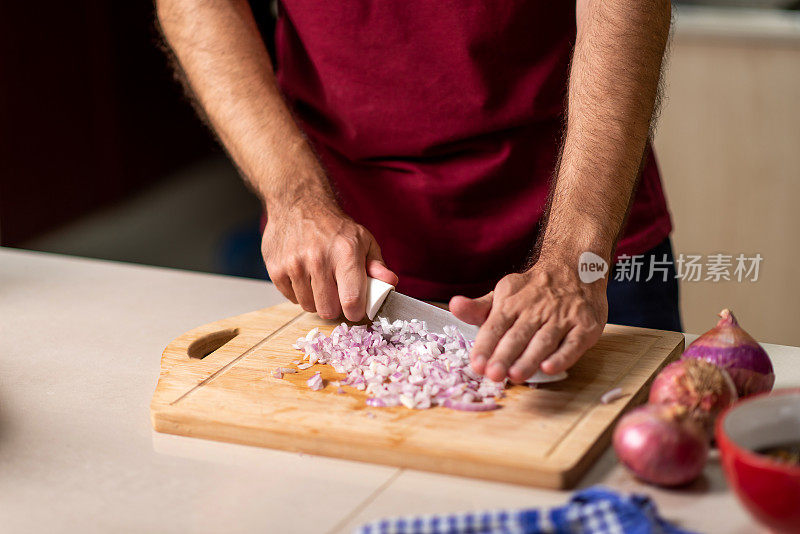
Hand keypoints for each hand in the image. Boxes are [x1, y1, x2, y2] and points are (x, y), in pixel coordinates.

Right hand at [262, 199, 397, 320]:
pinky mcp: (276, 269)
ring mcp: (294, 264)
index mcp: (346, 252)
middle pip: (328, 310)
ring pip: (308, 306)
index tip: (355, 310)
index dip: (355, 312)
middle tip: (336, 293)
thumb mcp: (363, 240)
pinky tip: (304, 275)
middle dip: (334, 307)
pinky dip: (299, 292)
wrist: (299, 203)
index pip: (351, 300)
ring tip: (319, 280)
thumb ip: (377, 265)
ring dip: (316, 299)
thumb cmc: (334, 226)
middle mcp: (318, 259)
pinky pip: (291, 298)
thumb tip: (390, 282)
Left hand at [449, 256, 606, 382]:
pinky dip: (562, 356)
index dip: (485, 345)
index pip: (495, 325)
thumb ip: (479, 307)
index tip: (476, 364)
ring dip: (529, 359)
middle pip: (518, 335)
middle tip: (493, 374)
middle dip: (504, 355)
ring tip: (515, 375)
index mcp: (512, 302)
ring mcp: (562, 317)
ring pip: (543, 340)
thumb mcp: (503, 294)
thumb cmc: (532, 290)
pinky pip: (573, 344)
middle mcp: (536, 309)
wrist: (573, 266)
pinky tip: (549, 368)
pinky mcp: (585, 326)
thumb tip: (454, 306)